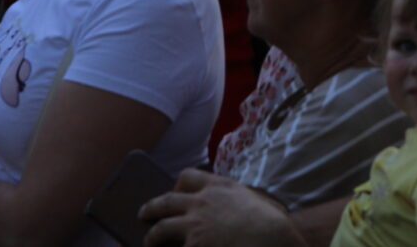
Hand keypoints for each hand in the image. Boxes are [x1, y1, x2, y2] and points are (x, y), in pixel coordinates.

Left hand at [143, 170, 307, 246]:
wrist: (272, 238)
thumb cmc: (272, 225)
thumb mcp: (254, 202)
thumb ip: (235, 201)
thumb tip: (228, 213)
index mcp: (219, 187)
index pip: (190, 177)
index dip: (178, 185)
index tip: (175, 191)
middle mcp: (202, 202)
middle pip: (167, 201)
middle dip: (152, 207)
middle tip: (143, 213)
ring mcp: (195, 224)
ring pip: (162, 228)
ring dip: (152, 236)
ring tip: (148, 242)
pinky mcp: (193, 245)